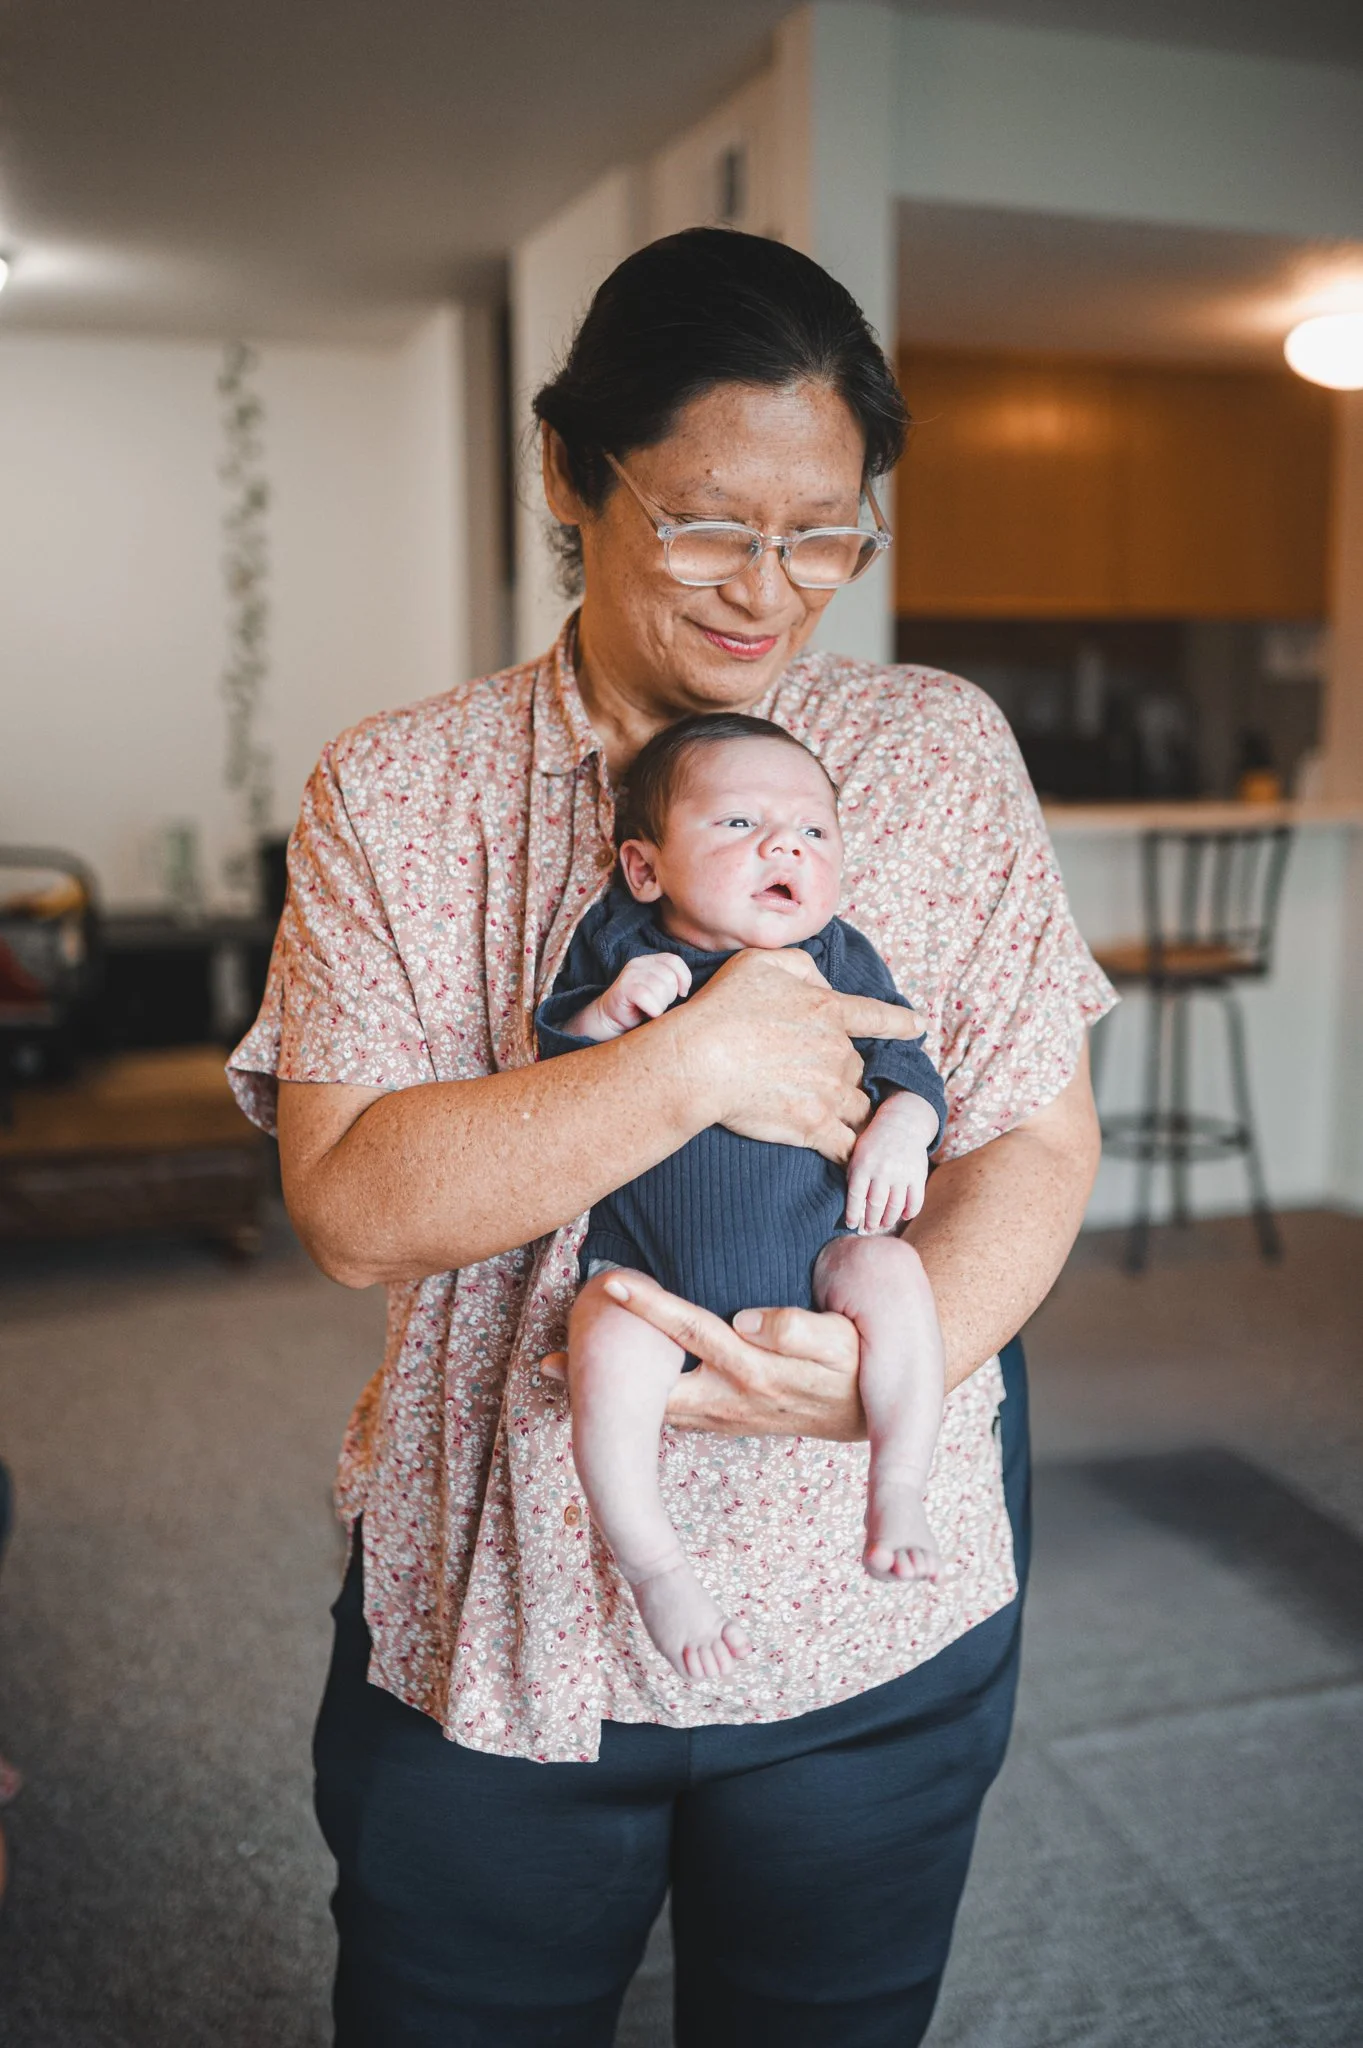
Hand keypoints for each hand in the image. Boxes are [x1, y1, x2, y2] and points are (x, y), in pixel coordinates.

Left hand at [540, 1270, 865, 1440]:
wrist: (879, 1413)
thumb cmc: (859, 1362)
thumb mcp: (842, 1342)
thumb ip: (798, 1329)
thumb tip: (746, 1319)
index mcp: (753, 1368)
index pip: (690, 1331)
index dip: (649, 1307)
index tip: (609, 1284)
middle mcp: (731, 1398)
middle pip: (653, 1388)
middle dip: (602, 1378)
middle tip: (547, 1363)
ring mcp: (727, 1416)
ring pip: (658, 1406)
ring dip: (615, 1396)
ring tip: (564, 1378)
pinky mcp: (730, 1422)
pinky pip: (675, 1415)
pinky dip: (642, 1405)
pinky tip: (621, 1396)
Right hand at [572, 953, 691, 1039]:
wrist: (610, 1020)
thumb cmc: (640, 1008)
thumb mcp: (660, 991)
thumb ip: (674, 983)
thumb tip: (691, 989)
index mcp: (651, 960)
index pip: (675, 961)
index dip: (684, 978)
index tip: (682, 994)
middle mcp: (640, 963)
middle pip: (670, 978)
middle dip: (670, 997)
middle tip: (658, 1005)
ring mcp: (630, 974)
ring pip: (661, 988)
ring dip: (660, 1005)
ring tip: (650, 1009)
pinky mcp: (624, 987)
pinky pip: (648, 997)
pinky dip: (652, 1010)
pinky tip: (646, 1013)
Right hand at [667, 948, 921, 1166]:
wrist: (701, 1060)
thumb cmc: (723, 1008)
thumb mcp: (761, 962)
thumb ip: (801, 966)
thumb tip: (822, 983)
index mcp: (828, 1011)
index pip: (875, 1016)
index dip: (899, 1022)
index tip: (917, 1026)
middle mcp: (837, 1052)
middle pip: (856, 1068)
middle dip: (841, 1073)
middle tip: (808, 1078)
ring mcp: (829, 1092)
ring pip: (857, 1106)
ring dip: (849, 1112)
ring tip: (833, 1120)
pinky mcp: (815, 1127)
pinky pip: (847, 1145)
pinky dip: (850, 1152)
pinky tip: (850, 1160)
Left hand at [845, 1091, 938, 1231]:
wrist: (902, 1123)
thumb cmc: (874, 1143)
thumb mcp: (857, 1154)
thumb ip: (853, 1177)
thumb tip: (852, 1207)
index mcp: (864, 1165)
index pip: (856, 1196)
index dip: (852, 1214)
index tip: (851, 1225)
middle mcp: (883, 1170)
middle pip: (876, 1204)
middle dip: (871, 1221)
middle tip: (869, 1229)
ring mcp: (902, 1173)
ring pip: (896, 1206)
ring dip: (889, 1220)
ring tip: (883, 1225)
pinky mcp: (918, 1175)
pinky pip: (915, 1201)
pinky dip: (910, 1212)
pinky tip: (904, 1216)